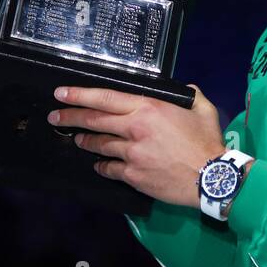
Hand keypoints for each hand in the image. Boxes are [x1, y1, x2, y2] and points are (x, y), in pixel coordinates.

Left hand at [48, 83, 223, 207]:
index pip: (106, 98)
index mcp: (149, 109)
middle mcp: (134, 129)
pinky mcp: (131, 175)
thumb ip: (191, 95)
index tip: (61, 93)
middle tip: (56, 116)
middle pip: (94, 120)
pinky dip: (102, 165)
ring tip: (76, 139)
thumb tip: (184, 89)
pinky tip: (98, 164)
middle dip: (71, 117)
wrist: (210, 177)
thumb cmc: (207, 141)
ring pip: (98, 144)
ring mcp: (130, 154)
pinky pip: (109, 168)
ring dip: (85, 140)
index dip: (80, 95)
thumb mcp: (203, 110)